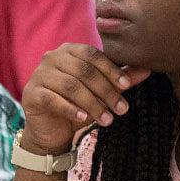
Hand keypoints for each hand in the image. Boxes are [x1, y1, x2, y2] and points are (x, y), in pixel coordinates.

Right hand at [19, 44, 150, 154]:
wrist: (51, 129)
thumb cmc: (78, 105)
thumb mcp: (101, 92)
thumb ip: (120, 79)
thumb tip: (148, 69)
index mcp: (70, 50)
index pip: (93, 55)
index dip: (111, 70)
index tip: (127, 86)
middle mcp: (52, 57)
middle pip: (84, 71)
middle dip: (105, 91)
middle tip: (122, 110)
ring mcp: (39, 74)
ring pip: (71, 86)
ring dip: (92, 103)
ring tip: (107, 120)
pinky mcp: (31, 93)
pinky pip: (53, 99)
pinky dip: (70, 108)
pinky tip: (83, 118)